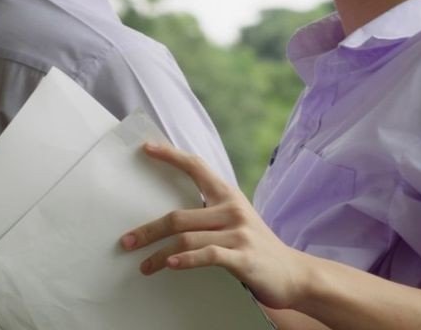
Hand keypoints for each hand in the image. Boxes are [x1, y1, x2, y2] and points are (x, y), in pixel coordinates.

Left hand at [120, 142, 307, 309]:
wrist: (294, 273)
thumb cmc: (257, 247)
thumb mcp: (236, 220)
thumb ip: (211, 212)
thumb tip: (171, 215)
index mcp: (228, 195)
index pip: (196, 166)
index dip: (170, 156)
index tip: (146, 148)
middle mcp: (232, 208)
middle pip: (179, 214)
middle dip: (149, 229)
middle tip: (127, 241)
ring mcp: (238, 232)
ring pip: (187, 238)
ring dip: (159, 253)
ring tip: (143, 266)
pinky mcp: (243, 257)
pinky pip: (208, 255)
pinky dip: (186, 260)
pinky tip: (170, 265)